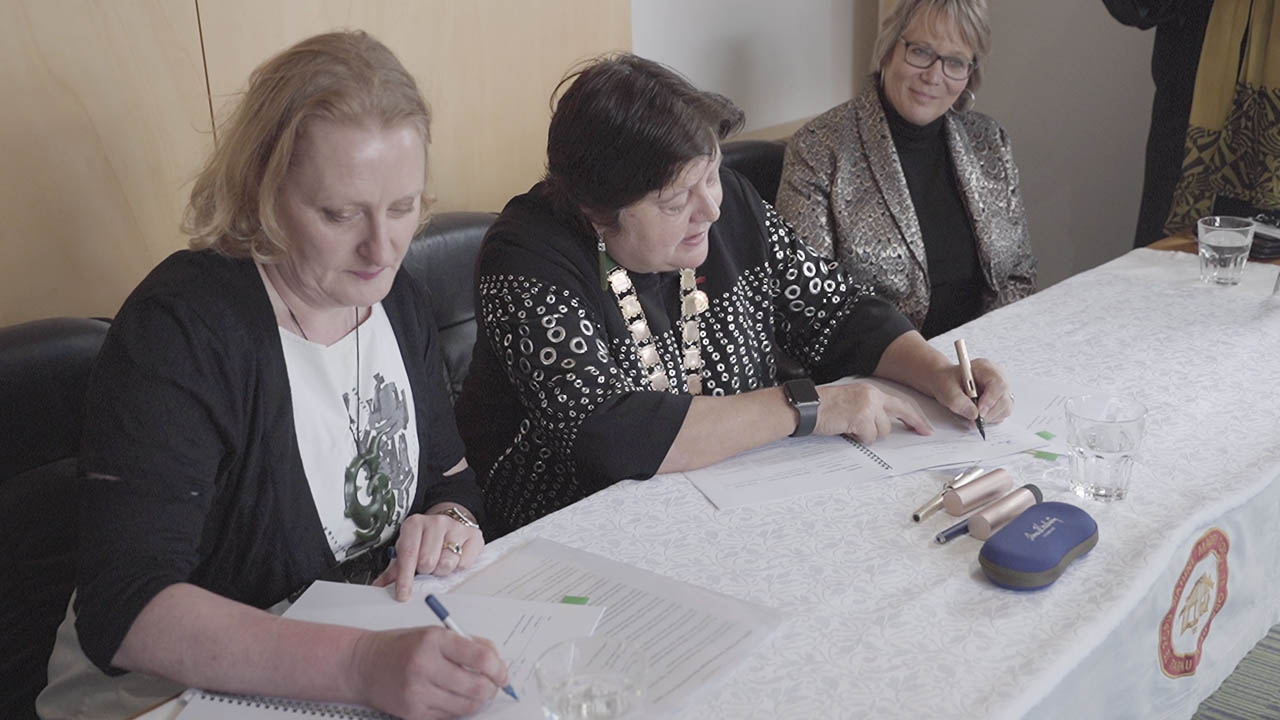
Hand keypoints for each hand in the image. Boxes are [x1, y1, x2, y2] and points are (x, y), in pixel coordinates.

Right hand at [353, 625, 507, 718]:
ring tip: (475, 690)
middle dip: (492, 688)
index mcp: (434, 641)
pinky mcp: (413, 713)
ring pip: (467, 706)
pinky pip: (450, 717)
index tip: (502, 672)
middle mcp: (424, 666)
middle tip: (493, 684)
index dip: (499, 668)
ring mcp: (417, 693)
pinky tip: (455, 697)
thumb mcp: (435, 633)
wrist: (364, 665)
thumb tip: (498, 663)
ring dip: (478, 700)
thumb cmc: (403, 647)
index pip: (480, 658)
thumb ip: (469, 644)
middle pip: (477, 687)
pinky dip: (459, 709)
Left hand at [373, 510, 483, 600]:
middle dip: (426, 571)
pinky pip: (464, 564)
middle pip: (428, 562)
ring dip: (442, 570)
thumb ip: (394, 570)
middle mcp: (436, 522)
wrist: (450, 523)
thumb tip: (379, 587)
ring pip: (446, 564)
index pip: (408, 555)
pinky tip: (454, 558)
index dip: (405, 578)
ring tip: (440, 561)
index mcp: (414, 524)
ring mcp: (456, 527)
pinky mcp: (474, 535)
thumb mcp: (408, 549)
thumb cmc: (425, 540)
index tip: (403, 595)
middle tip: (427, 566)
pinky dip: (458, 567)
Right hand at [814, 382, 932, 441]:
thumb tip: (882, 425)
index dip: (914, 418)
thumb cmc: (824, 406)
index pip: (900, 404)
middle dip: (892, 430)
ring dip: (868, 435)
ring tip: (851, 428)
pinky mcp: (861, 419)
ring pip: (881, 432)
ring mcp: (868, 408)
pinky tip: (846, 430)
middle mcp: (872, 397)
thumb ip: (869, 408)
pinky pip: (869, 438)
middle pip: (893, 420)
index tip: (925, 428)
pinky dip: (858, 439)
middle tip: (918, 432)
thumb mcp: (852, 400)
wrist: (808, 407)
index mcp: (871, 391)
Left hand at [928, 357, 1013, 423]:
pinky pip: (1002, 414)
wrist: (946, 383)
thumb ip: (959, 401)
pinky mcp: (1000, 401)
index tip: (979, 410)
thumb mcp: (946, 389)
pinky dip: (990, 419)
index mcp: (985, 368)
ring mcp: (1000, 389)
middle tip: (974, 418)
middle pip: (1004, 398)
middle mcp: (996, 377)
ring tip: (972, 415)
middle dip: (989, 412)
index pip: (998, 383)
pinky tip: (977, 414)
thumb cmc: (947, 382)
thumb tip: (975, 415)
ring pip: (1005, 408)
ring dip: (989, 417)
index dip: (991, 399)